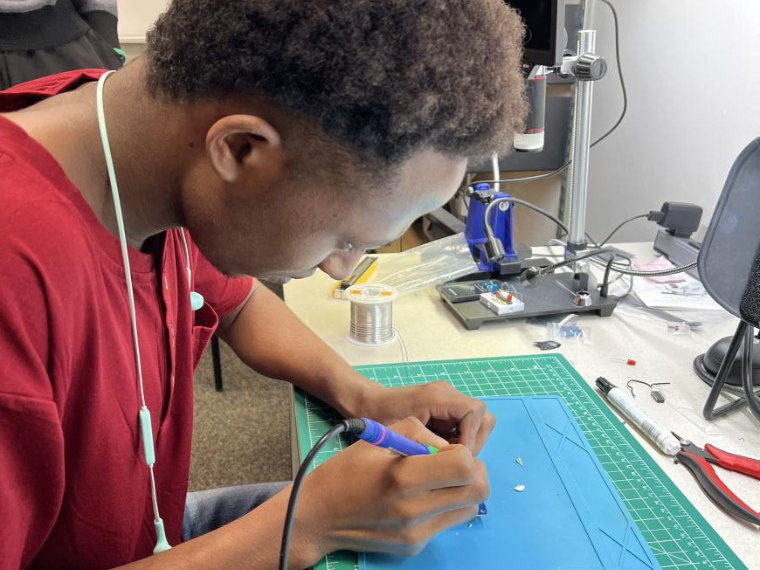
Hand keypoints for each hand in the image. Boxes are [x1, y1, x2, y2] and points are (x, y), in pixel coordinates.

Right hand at [296, 417, 488, 559]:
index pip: (464, 467)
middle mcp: (414, 511)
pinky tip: (420, 498)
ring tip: (436, 480)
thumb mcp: (377, 438)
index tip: (445, 449)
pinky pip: (448, 522)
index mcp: (403, 478)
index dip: (462, 452)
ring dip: (462, 490)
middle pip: (478, 491)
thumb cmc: (346, 471)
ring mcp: (417, 533)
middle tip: (451, 463)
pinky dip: (445, 506)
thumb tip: (448, 446)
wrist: (318, 515)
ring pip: (469, 508)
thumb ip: (418, 433)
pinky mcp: (415, 546)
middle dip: (473, 471)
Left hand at [353, 380, 494, 454]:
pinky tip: (438, 453)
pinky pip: (464, 430)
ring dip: (464, 445)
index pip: (476, 413)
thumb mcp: (403, 432)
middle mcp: (448, 395)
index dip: (471, 437)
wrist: (367, 405)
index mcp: (439, 395)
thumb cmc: (380, 417)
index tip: (455, 456)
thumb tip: (455, 460)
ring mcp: (448, 403)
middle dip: (471, 443)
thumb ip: (429, 445)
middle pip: (482, 420)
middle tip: (451, 461)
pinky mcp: (446, 412)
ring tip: (443, 458)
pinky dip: (456, 444)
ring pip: (476, 427)